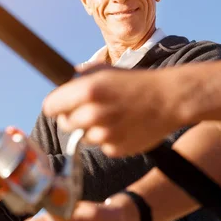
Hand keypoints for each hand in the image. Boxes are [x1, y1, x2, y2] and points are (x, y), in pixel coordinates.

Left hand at [43, 65, 179, 156]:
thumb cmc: (136, 82)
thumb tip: (63, 85)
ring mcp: (104, 134)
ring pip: (82, 136)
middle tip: (87, 110)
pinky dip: (107, 139)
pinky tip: (122, 126)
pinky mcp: (115, 149)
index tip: (61, 105)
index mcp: (87, 91)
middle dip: (71, 117)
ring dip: (90, 129)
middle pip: (64, 124)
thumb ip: (79, 78)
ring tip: (109, 117)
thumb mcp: (105, 71)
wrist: (170, 99)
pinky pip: (101, 146)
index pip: (50, 107)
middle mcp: (92, 114)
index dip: (55, 106)